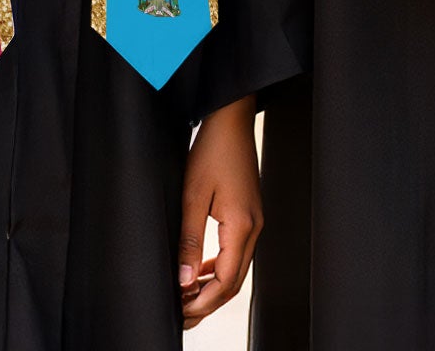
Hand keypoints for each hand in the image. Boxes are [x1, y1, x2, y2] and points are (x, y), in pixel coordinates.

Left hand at [178, 95, 262, 326]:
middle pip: (235, 282)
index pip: (226, 281)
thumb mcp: (192, 196)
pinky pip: (237, 253)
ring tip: (186, 298)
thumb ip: (189, 242)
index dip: (203, 303)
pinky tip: (200, 271)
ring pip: (237, 269)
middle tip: (180, 315)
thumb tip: (184, 281)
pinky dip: (219, 269)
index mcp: (242, 225)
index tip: (180, 312)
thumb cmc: (213, 151)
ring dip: (213, 288)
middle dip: (208, 303)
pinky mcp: (249, 215)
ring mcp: (255, 220)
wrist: (232, 120)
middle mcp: (254, 227)